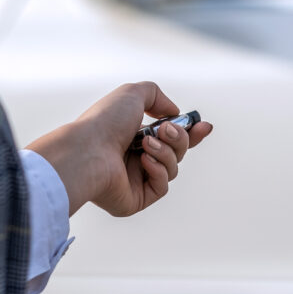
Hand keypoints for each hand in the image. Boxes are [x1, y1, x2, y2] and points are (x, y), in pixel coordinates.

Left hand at [25, 82, 212, 216]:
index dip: (190, 132)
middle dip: (180, 139)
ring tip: (146, 144)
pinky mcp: (136, 199)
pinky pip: (162, 186)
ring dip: (166, 152)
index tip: (204, 126)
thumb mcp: (133, 94)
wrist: (88, 150)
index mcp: (132, 136)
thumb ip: (157, 96)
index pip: (169, 137)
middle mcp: (134, 158)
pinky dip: (159, 171)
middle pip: (177, 152)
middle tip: (166, 130)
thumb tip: (173, 112)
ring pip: (173, 168)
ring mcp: (135, 180)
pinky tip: (144, 162)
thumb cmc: (105, 121)